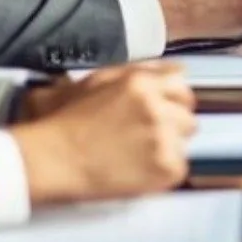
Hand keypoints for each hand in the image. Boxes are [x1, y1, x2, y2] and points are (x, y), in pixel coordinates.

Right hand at [11, 62, 195, 201]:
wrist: (54, 159)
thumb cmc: (66, 122)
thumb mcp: (96, 81)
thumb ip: (137, 71)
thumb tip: (170, 69)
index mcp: (141, 83)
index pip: (181, 84)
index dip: (172, 99)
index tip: (163, 109)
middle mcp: (157, 107)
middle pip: (187, 114)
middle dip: (172, 124)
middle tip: (145, 137)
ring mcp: (163, 138)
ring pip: (184, 141)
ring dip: (167, 148)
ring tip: (137, 155)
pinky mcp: (165, 167)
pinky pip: (180, 168)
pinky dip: (163, 172)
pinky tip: (138, 170)